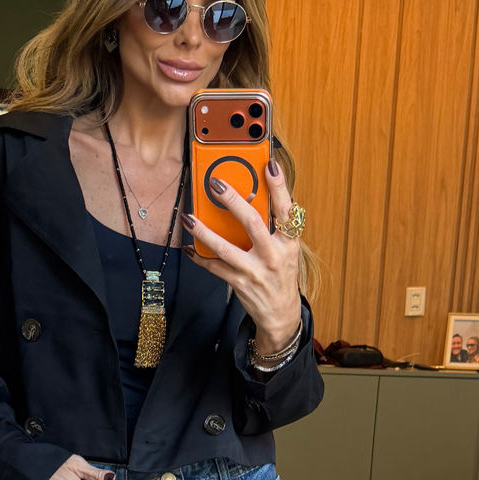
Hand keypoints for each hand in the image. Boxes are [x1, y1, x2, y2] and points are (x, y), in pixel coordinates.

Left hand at [181, 160, 301, 352]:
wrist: (282, 315)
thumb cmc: (281, 276)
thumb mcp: (287, 251)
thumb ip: (275, 228)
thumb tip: (255, 198)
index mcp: (289, 242)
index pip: (286, 209)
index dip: (279, 186)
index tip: (268, 164)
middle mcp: (274, 255)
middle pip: (253, 223)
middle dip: (232, 201)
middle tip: (215, 184)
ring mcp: (256, 271)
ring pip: (226, 248)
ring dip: (204, 232)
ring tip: (189, 217)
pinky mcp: (240, 283)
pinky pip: (215, 267)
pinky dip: (200, 257)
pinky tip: (189, 247)